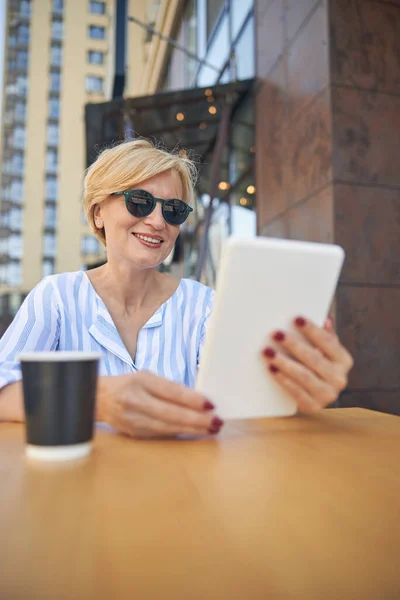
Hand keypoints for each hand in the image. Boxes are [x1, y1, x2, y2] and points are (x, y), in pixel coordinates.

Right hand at [97, 371, 222, 437]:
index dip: (192, 399)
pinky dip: (179, 433)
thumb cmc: (129, 384)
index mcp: (141, 381)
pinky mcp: (133, 433)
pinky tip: (194, 433)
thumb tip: (197, 400)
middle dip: (196, 419)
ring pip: (168, 427)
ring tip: (210, 429)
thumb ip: (168, 387)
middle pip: (171, 413)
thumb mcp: (146, 377)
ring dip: (192, 429)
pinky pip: (161, 434)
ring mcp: (133, 419)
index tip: (210, 404)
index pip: (171, 391)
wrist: (98, 398)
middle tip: (216, 422)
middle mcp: (135, 400)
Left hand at [261, 316, 353, 413]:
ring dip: (284, 362)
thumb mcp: (324, 351)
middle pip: (314, 358)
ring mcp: (328, 395)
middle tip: (275, 334)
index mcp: (344, 361)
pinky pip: (296, 392)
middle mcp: (340, 379)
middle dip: (293, 344)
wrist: (313, 397)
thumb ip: (325, 337)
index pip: (328, 341)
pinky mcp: (313, 406)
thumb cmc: (316, 366)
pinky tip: (271, 369)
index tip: (295, 318)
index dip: (312, 330)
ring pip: (304, 376)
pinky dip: (283, 380)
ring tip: (268, 352)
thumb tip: (326, 321)